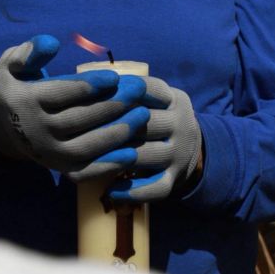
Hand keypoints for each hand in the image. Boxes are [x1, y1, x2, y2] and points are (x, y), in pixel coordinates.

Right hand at [0, 35, 149, 172]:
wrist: (4, 127)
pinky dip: (109, 165)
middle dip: (113, 105)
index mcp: (24, 101)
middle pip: (79, 119)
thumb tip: (52, 42)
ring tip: (142, 115)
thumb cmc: (18, 86)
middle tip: (138, 91)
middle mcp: (36, 130)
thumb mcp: (12, 63)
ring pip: (86, 146)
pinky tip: (132, 153)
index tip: (115, 77)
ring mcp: (48, 153)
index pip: (61, 93)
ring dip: (117, 133)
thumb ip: (30, 51)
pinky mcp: (60, 169)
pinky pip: (86, 170)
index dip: (89, 85)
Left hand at [69, 76, 202, 201]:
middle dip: (112, 124)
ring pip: (144, 155)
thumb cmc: (160, 118)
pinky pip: (154, 188)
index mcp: (175, 100)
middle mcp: (181, 125)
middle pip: (144, 122)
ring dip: (116, 157)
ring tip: (88, 159)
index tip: (93, 91)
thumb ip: (133, 90)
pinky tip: (110, 191)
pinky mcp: (174, 179)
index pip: (149, 89)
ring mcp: (178, 154)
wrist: (194, 150)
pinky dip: (132, 191)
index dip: (119, 90)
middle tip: (80, 128)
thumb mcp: (158, 98)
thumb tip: (90, 82)